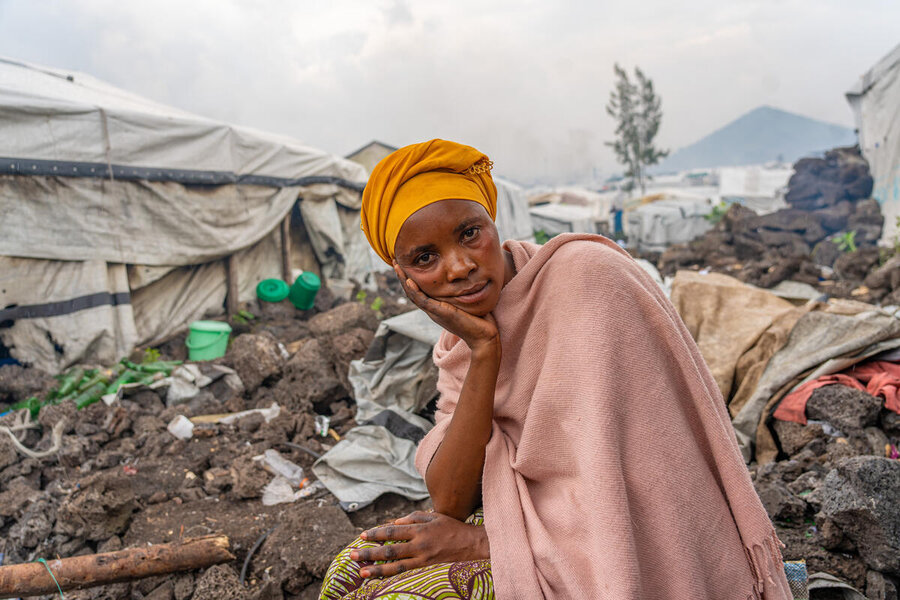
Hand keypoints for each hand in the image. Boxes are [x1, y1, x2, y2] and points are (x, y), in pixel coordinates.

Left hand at [350, 511, 489, 577]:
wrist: (470, 544)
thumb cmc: (451, 527)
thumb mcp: (433, 516)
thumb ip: (412, 518)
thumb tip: (394, 523)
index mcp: (420, 529)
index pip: (393, 531)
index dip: (377, 534)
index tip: (362, 536)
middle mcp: (419, 545)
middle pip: (390, 550)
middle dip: (370, 553)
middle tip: (352, 555)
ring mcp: (422, 557)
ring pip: (395, 565)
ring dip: (376, 568)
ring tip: (361, 571)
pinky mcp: (425, 566)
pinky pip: (405, 570)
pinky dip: (390, 572)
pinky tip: (379, 574)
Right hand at [393, 262, 499, 352]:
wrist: (484, 337)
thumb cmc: (480, 320)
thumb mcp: (467, 302)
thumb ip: (462, 292)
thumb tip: (467, 277)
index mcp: (437, 307)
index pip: (419, 291)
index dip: (410, 278)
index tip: (406, 264)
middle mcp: (433, 310)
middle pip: (412, 292)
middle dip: (402, 276)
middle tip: (395, 262)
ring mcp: (434, 312)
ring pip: (413, 295)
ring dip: (404, 280)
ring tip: (397, 267)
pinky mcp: (439, 313)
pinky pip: (423, 301)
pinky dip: (415, 291)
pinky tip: (410, 281)